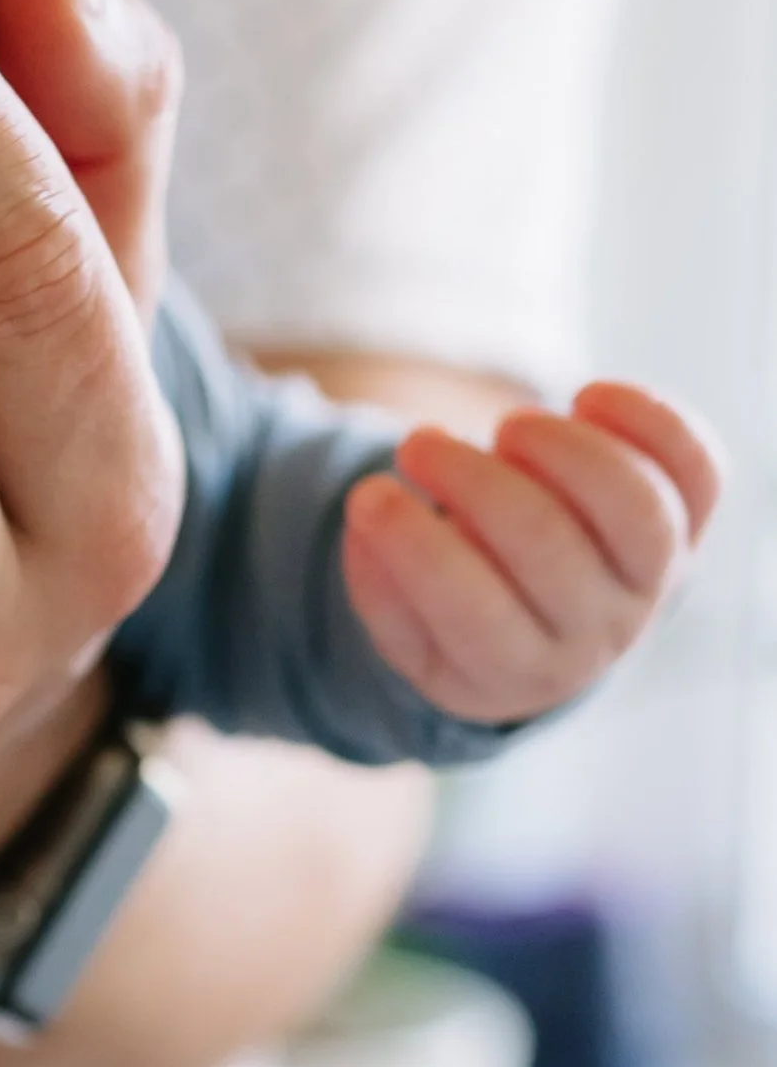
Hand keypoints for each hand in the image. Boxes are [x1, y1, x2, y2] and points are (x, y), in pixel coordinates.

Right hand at [342, 382, 724, 722]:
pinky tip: (586, 396)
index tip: (369, 494)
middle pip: (547, 547)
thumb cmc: (462, 617)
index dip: (415, 547)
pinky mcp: (687, 522)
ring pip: (635, 509)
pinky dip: (651, 420)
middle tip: (417, 444)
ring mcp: (652, 578)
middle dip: (471, 480)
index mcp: (520, 670)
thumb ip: (379, 586)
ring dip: (563, 449)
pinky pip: (697, 471)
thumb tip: (368, 516)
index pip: (474, 613)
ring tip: (507, 427)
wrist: (556, 628)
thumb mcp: (408, 629)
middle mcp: (599, 632)